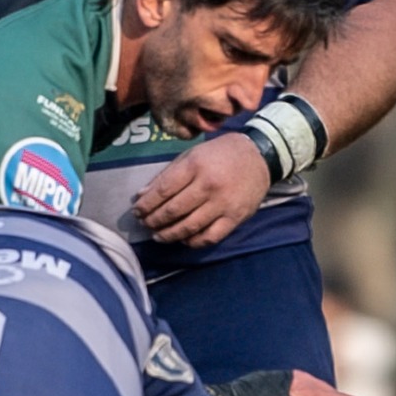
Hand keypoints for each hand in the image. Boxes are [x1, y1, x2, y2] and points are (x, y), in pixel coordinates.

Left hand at [130, 136, 269, 246]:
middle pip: (173, 210)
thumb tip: (142, 195)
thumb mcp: (192, 155)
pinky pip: (210, 236)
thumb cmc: (220, 154)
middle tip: (145, 225)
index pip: (163, 190)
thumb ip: (167, 175)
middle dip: (154, 220)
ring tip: (158, 236)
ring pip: (189, 227)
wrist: (259, 156)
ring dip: (169, 234)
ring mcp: (223, 204)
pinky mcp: (235, 218)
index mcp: (195, 166)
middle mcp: (208, 186)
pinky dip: (193, 241)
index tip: (137, 211)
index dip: (146, 204)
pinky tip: (183, 240)